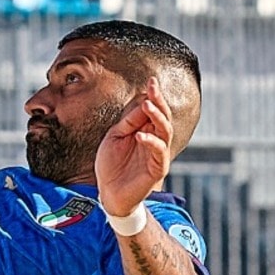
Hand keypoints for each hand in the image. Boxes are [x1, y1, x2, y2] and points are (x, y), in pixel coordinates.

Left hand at [95, 78, 174, 216]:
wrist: (109, 193)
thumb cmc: (111, 165)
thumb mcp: (115, 137)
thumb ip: (128, 121)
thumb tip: (142, 101)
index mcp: (145, 130)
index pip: (153, 110)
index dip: (153, 96)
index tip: (151, 81)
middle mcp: (155, 140)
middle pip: (163, 117)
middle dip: (159, 101)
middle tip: (153, 87)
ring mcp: (157, 154)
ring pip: (165, 131)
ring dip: (157, 117)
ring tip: (147, 105)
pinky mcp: (158, 168)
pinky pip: (159, 151)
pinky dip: (150, 142)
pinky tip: (139, 135)